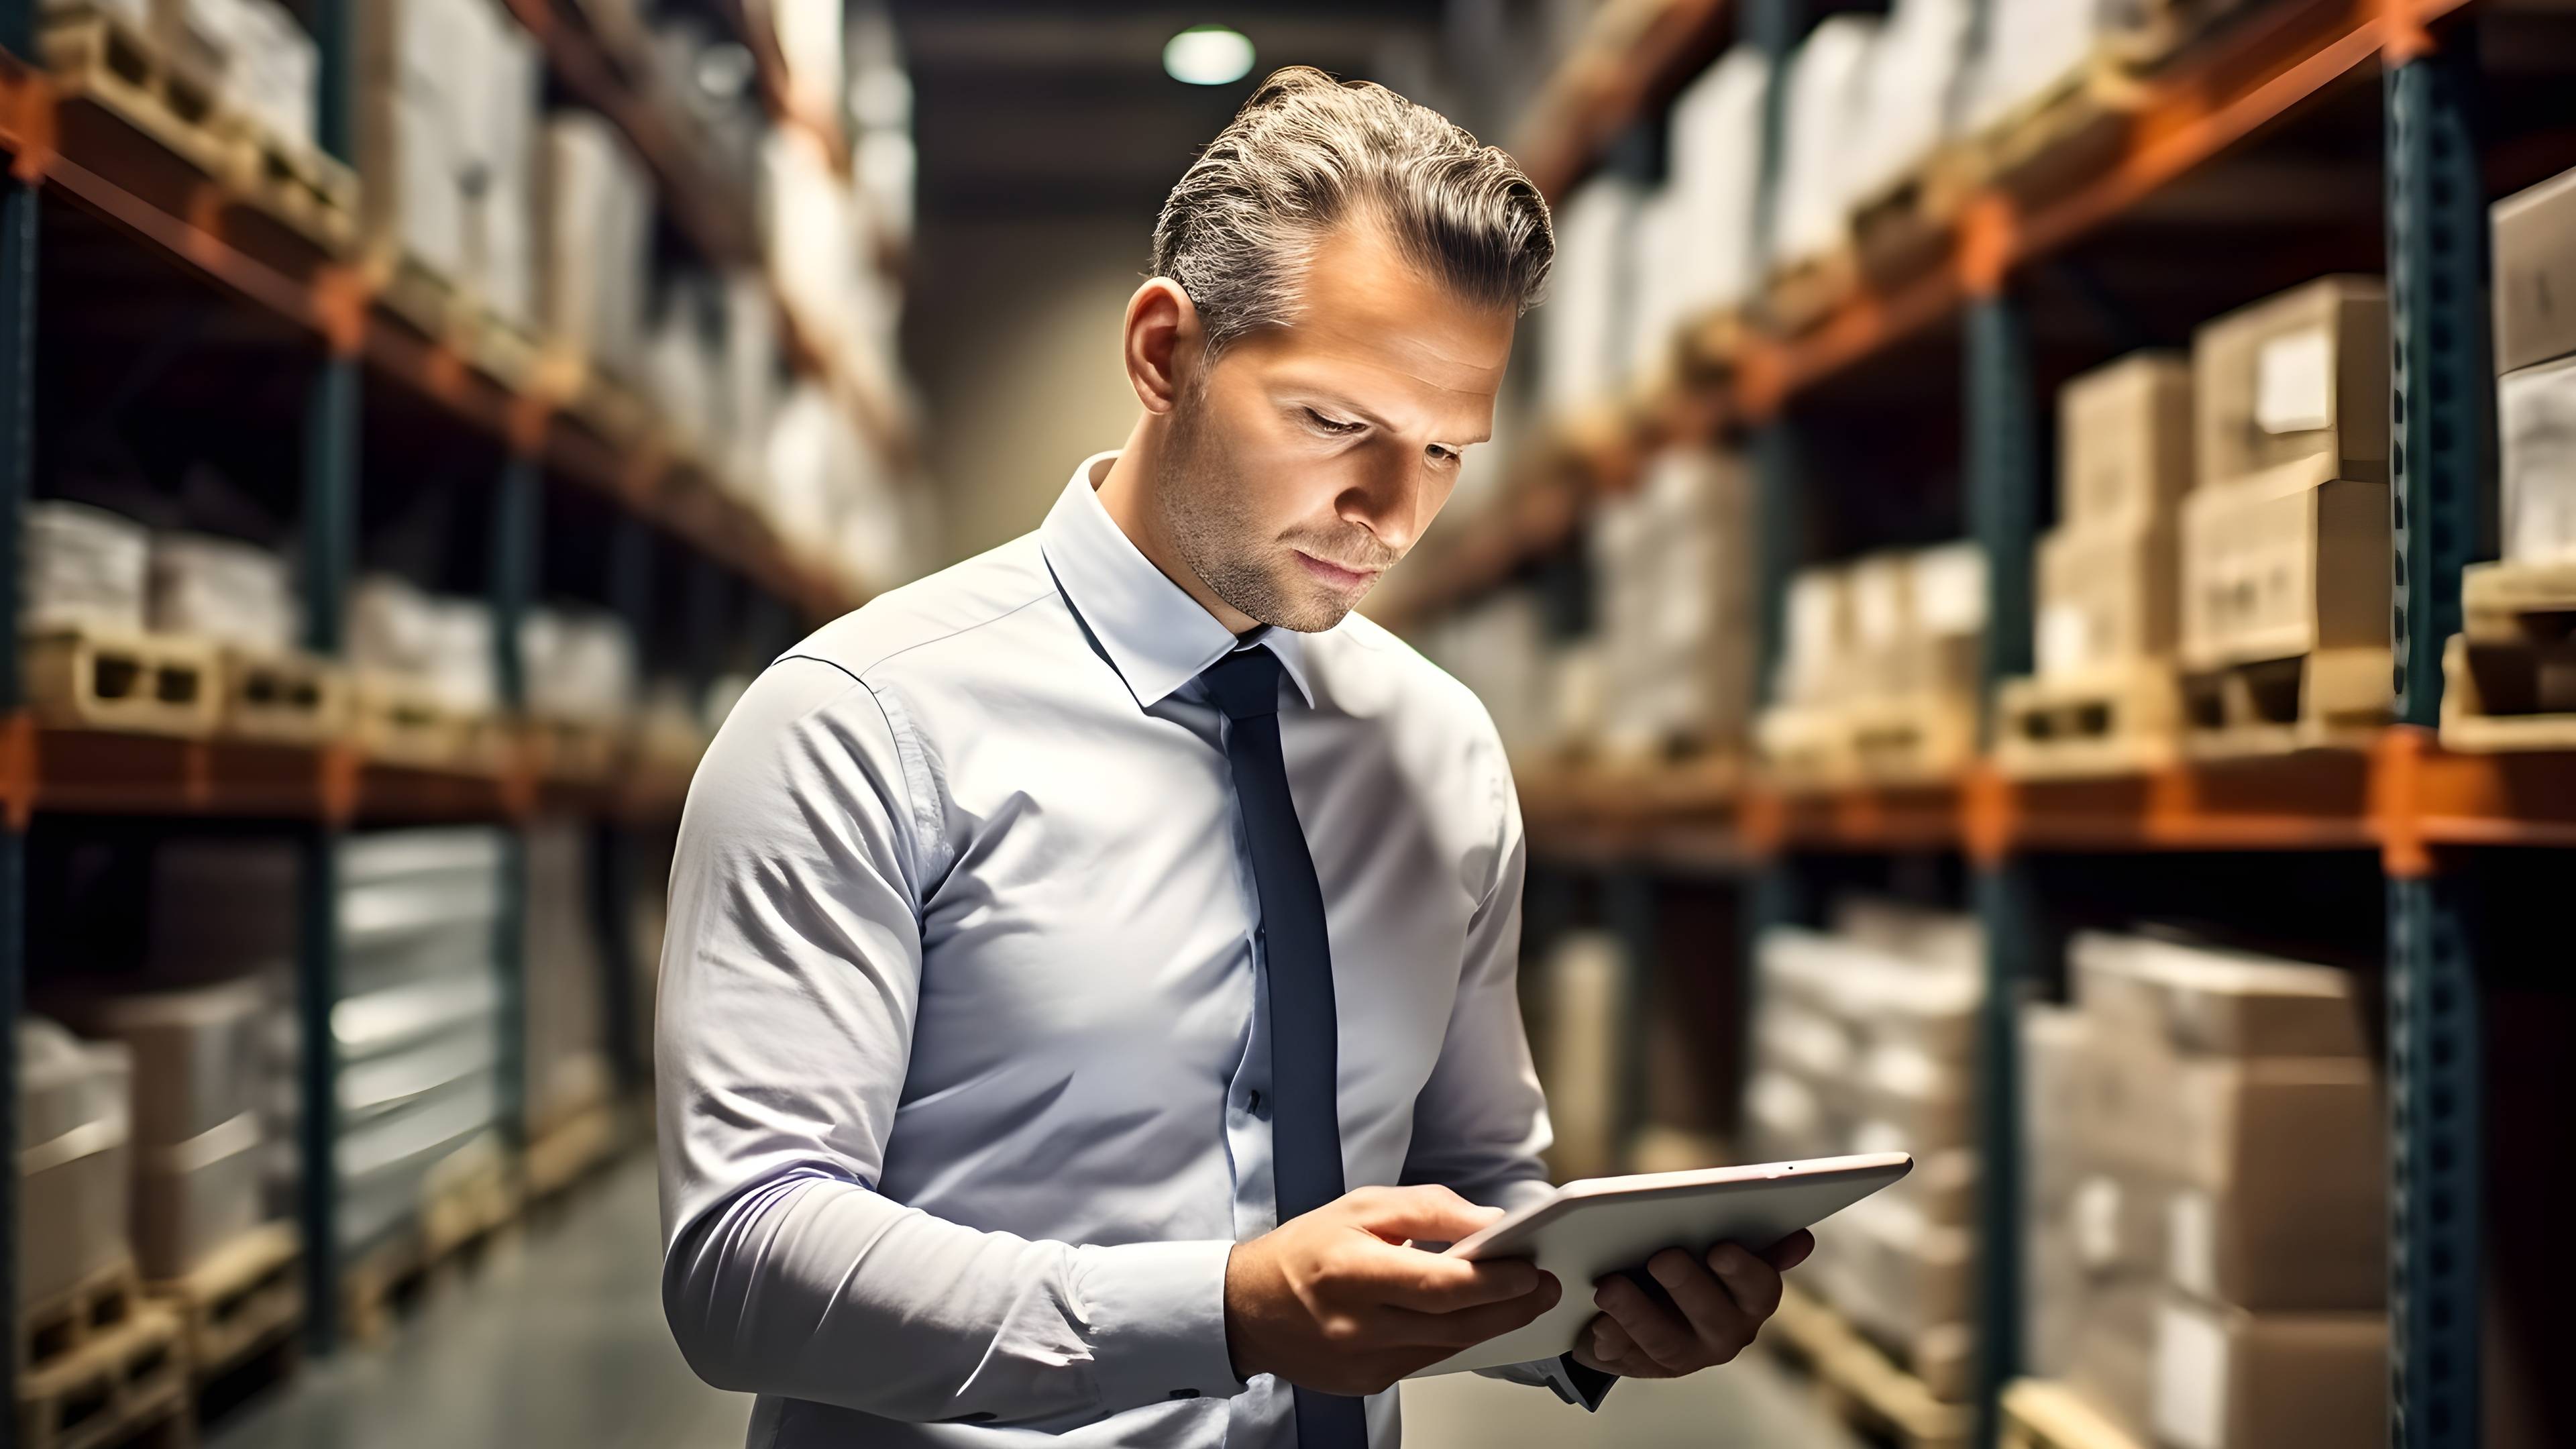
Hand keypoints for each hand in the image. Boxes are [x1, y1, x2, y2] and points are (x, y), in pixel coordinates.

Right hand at [1224, 1185, 1562, 1395]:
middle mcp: (1357, 1323)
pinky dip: (1455, 1338)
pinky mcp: (1366, 1382)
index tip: (1530, 1268)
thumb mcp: (1362, 1205)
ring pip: (1447, 1347)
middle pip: (1455, 1324)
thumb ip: (1429, 1210)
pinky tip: (1473, 1318)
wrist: (1250, 1307)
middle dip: (1511, 1306)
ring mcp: (1362, 1360)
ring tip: (1521, 1300)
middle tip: (1544, 1287)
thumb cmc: (1305, 1249)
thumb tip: (1489, 1223)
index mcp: (1352, 1270)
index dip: (1494, 1281)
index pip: (1441, 1285)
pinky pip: (1426, 1360)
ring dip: (1491, 1324)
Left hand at [1569, 1231, 1813, 1379]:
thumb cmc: (1691, 1259)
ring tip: (1608, 1288)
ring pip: (1666, 1343)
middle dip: (1687, 1286)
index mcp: (1751, 1299)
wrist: (1644, 1298)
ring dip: (1637, 1314)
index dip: (1742, 1271)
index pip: (1760, 1289)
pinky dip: (1611, 1342)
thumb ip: (1755, 1238)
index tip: (1720, 1248)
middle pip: (1713, 1318)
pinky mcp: (1642, 1365)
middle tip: (1661, 1257)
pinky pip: (1626, 1360)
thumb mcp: (1717, 1243)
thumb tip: (1803, 1241)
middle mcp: (1725, 1333)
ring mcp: (1685, 1355)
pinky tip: (1596, 1327)